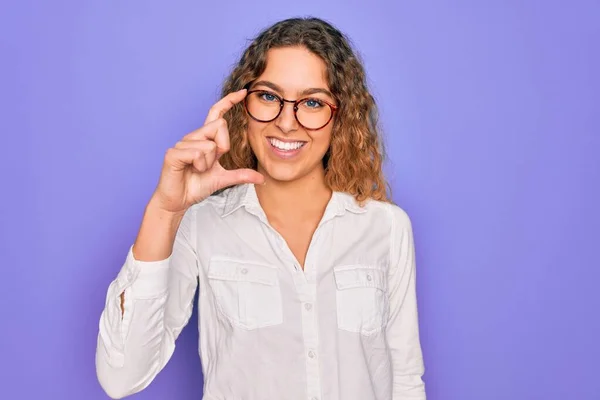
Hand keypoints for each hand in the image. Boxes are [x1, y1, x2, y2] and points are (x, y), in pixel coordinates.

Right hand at [150, 89, 263, 213]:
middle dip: (222, 147)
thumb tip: (261, 179)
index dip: (229, 101)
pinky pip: (197, 153)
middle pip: (219, 126)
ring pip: (210, 144)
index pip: (216, 114)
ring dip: (209, 162)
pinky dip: (199, 165)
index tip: (243, 92)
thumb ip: (241, 175)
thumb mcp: (223, 179)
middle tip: (210, 164)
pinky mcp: (173, 153)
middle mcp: (193, 137)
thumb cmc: (196, 186)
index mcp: (204, 139)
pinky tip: (191, 170)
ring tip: (198, 170)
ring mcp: (182, 143)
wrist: (178, 201)